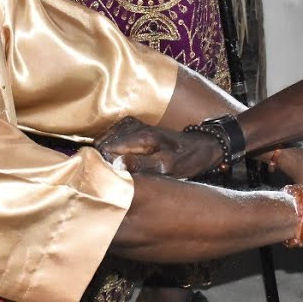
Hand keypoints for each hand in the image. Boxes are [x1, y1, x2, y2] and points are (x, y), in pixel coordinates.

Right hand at [96, 117, 221, 177]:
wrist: (200, 146)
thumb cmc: (186, 159)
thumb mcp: (168, 167)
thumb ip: (141, 164)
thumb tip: (115, 163)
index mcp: (142, 136)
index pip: (106, 149)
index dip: (105, 165)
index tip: (111, 178)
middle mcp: (134, 125)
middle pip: (102, 144)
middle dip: (103, 160)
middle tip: (115, 176)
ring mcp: (132, 123)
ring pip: (104, 141)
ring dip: (106, 156)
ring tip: (118, 170)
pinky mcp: (132, 125)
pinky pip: (111, 137)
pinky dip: (111, 149)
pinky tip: (120, 161)